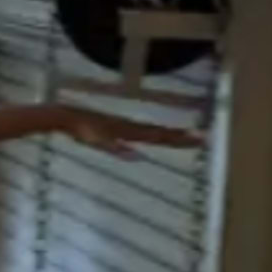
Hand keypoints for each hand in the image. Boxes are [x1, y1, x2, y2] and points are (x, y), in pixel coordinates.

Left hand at [51, 103, 199, 157]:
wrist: (68, 116)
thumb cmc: (82, 130)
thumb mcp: (98, 141)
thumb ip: (116, 148)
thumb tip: (137, 156)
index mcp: (129, 131)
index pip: (159, 136)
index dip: (178, 139)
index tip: (197, 139)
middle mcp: (131, 127)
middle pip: (160, 133)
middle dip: (181, 137)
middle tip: (203, 139)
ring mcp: (125, 127)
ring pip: (154, 131)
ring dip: (171, 134)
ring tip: (189, 136)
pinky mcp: (119, 128)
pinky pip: (142, 132)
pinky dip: (154, 134)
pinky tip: (157, 138)